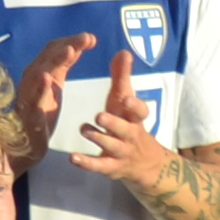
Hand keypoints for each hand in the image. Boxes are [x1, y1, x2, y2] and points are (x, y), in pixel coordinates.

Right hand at [10, 31, 99, 149]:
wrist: (26, 143)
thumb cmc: (41, 113)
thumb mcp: (56, 86)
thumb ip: (63, 66)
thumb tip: (74, 46)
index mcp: (43, 74)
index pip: (55, 51)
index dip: (72, 42)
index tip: (91, 38)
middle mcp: (33, 80)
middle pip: (49, 57)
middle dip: (68, 45)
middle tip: (87, 37)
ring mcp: (29, 96)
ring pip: (40, 73)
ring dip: (54, 60)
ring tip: (70, 50)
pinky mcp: (29, 114)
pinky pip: (33, 99)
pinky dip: (39, 87)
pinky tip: (47, 78)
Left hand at [70, 47, 177, 198]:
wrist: (146, 164)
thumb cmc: (129, 124)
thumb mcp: (126, 102)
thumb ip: (123, 77)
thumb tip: (124, 52)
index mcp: (134, 118)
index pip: (140, 112)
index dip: (135, 107)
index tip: (127, 100)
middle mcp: (130, 135)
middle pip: (125, 130)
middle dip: (113, 124)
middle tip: (100, 116)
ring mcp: (121, 152)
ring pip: (111, 146)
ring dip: (98, 139)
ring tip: (85, 129)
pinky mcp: (111, 167)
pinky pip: (99, 166)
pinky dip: (87, 163)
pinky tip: (73, 158)